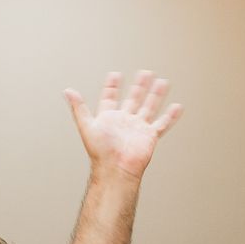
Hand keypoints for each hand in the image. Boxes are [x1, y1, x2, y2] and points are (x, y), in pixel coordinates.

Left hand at [66, 70, 181, 180]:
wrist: (116, 169)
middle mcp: (124, 122)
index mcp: (109, 118)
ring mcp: (138, 128)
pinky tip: (177, 106)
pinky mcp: (150, 136)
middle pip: (133, 99)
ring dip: (155, 95)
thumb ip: (78, 108)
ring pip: (149, 107)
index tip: (115, 75)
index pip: (110, 98)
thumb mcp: (87, 126)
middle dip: (139, 86)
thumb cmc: (100, 153)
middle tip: (144, 73)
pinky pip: (162, 123)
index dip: (112, 87)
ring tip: (161, 82)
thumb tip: (67, 91)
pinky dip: (171, 116)